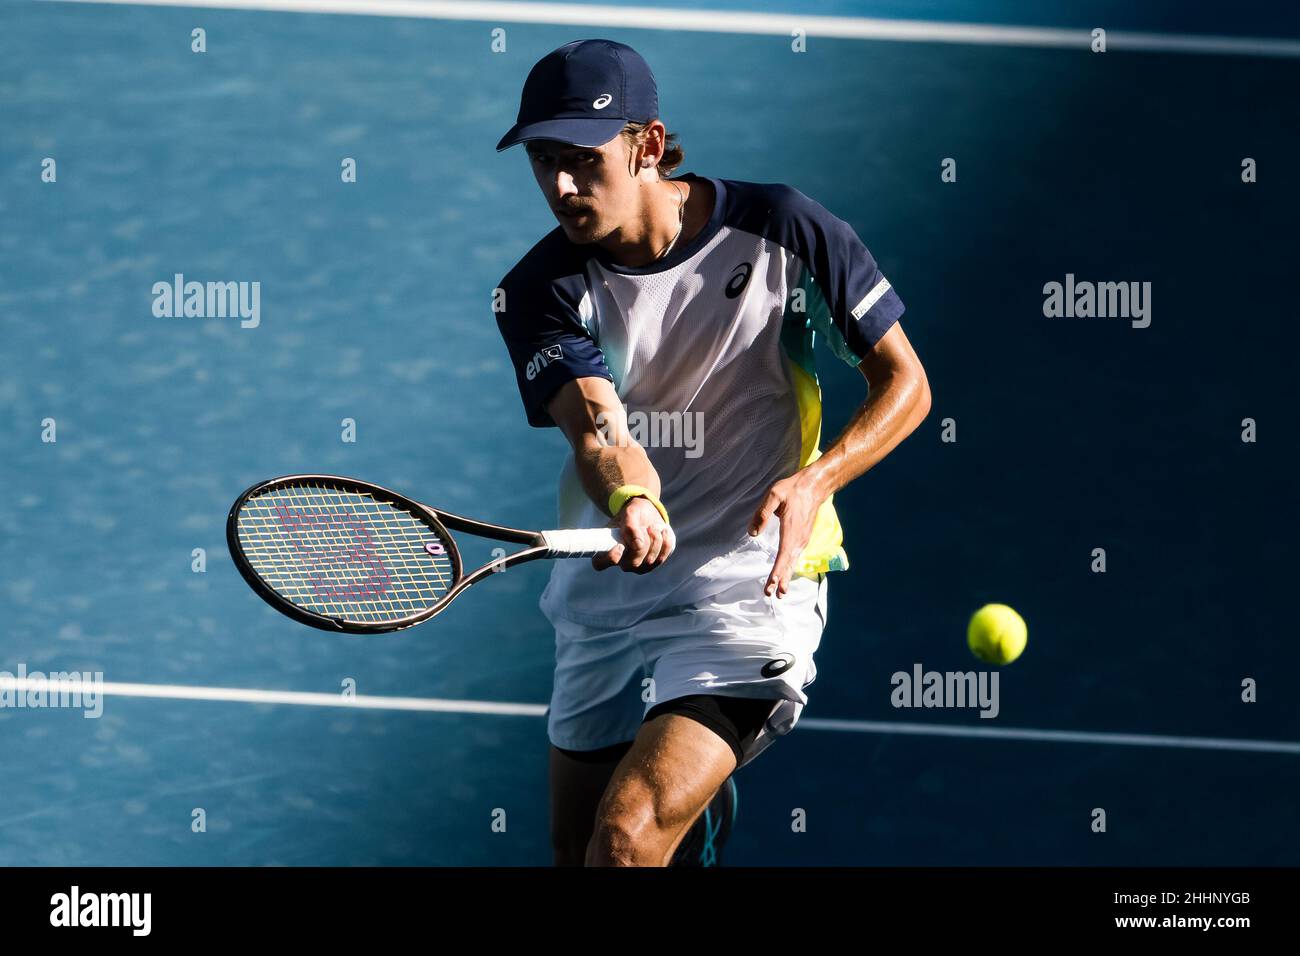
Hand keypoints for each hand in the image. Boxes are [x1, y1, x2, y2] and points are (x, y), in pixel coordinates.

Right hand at [593, 496, 674, 572]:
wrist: (648, 515)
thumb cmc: (634, 514)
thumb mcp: (630, 512)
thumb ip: (630, 525)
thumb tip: (637, 545)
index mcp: (607, 548)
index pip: (600, 563)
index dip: (610, 558)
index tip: (620, 545)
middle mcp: (621, 561)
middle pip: (632, 564)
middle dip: (642, 544)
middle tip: (644, 527)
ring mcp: (637, 566)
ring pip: (648, 561)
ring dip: (655, 540)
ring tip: (652, 527)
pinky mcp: (652, 564)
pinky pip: (661, 558)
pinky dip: (664, 543)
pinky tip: (662, 532)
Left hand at [749, 472, 823, 597]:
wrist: (814, 487)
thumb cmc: (792, 490)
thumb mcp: (774, 495)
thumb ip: (763, 513)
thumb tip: (752, 532)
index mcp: (791, 530)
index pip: (783, 555)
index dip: (777, 571)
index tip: (772, 584)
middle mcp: (798, 539)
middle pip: (789, 564)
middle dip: (781, 580)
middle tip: (774, 596)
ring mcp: (802, 540)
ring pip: (793, 562)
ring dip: (786, 577)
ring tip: (780, 593)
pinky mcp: (802, 539)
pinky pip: (795, 557)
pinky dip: (790, 569)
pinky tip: (786, 576)